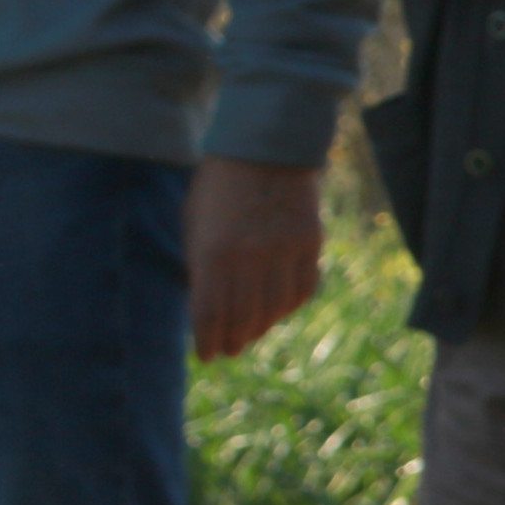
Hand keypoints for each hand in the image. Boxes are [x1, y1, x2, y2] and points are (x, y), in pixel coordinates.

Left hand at [184, 156, 327, 360]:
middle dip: (233, 340)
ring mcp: (283, 250)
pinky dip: (289, 306)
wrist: (266, 148)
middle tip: (228, 350)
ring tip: (251, 333)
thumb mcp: (195, 224)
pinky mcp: (310, 244)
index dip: (206, 341)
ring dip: (261, 327)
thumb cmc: (219, 187)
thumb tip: (208, 308)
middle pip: (243, 318)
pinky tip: (277, 309)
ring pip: (275, 309)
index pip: (209, 314)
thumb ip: (199, 265)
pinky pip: (302, 289)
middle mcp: (249, 256)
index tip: (205, 355)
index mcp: (212, 251)